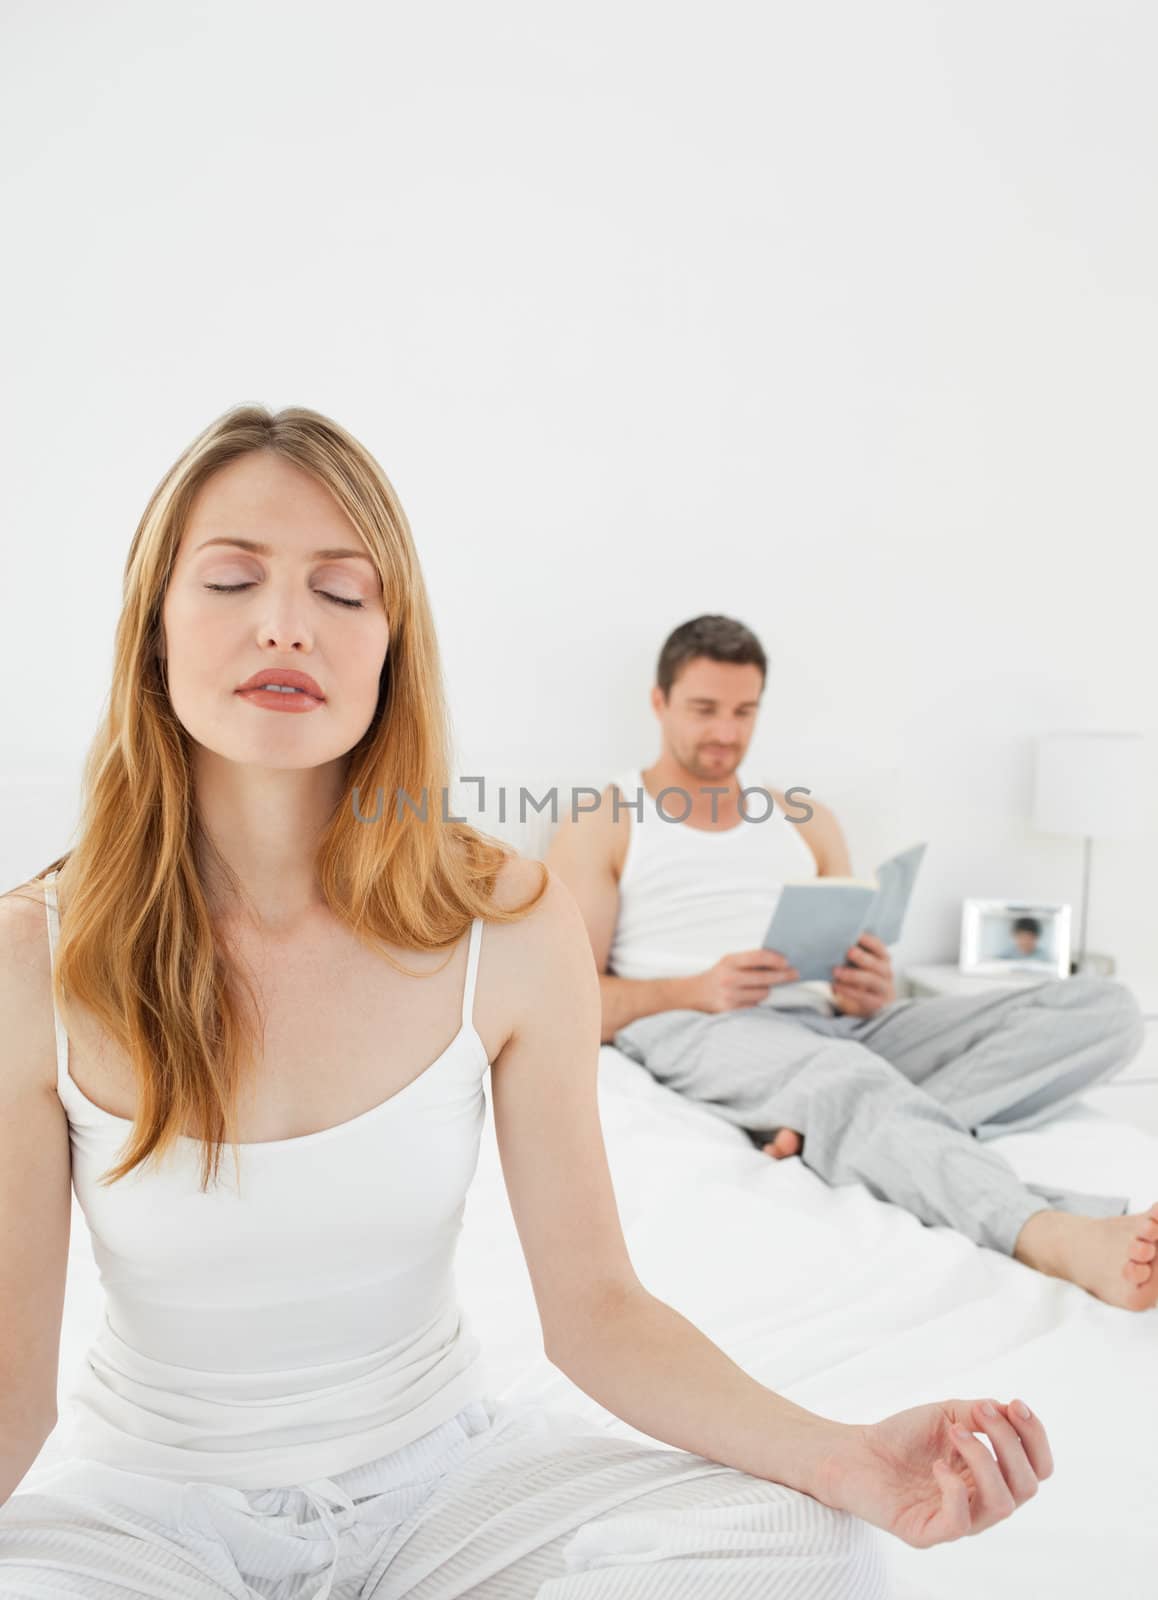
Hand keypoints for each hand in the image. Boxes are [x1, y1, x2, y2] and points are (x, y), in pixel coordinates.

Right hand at [692, 949, 800, 1012]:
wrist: (694, 994)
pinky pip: (755, 1006)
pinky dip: (757, 1002)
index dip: (775, 959)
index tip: (787, 962)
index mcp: (730, 961)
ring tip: (764, 987)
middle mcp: (729, 978)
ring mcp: (730, 995)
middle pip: (765, 978)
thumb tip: (779, 962)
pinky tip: (752, 997)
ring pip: (763, 993)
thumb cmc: (717, 976)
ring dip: (767, 990)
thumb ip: (750, 961)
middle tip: (794, 974)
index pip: (758, 957)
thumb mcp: (729, 962)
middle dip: (783, 976)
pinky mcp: (731, 1010)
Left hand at [818, 1396, 1052, 1548]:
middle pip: (1027, 1486)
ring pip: (1002, 1504)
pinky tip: (937, 1465)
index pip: (1037, 1467)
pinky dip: (954, 1488)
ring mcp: (958, 1521)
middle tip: (979, 1413)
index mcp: (992, 1476)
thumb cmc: (904, 1436)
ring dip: (984, 1459)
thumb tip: (1010, 1411)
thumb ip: (980, 1414)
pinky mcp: (928, 1533)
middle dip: (1010, 1443)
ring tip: (954, 1432)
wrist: (855, 1452)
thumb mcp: (948, 1414)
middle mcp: (982, 1503)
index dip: (1035, 1436)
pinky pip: (960, 1523)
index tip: (1015, 1403)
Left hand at [831, 932, 895, 1016]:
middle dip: (862, 957)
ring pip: (871, 980)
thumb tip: (833, 944)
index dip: (870, 941)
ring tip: (836, 971)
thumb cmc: (860, 977)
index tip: (857, 935)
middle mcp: (887, 973)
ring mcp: (884, 989)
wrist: (869, 1004)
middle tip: (848, 951)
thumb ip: (852, 955)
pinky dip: (848, 990)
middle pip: (877, 964)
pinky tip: (836, 986)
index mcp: (883, 959)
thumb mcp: (860, 965)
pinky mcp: (876, 1003)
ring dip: (853, 975)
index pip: (880, 948)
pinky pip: (863, 997)